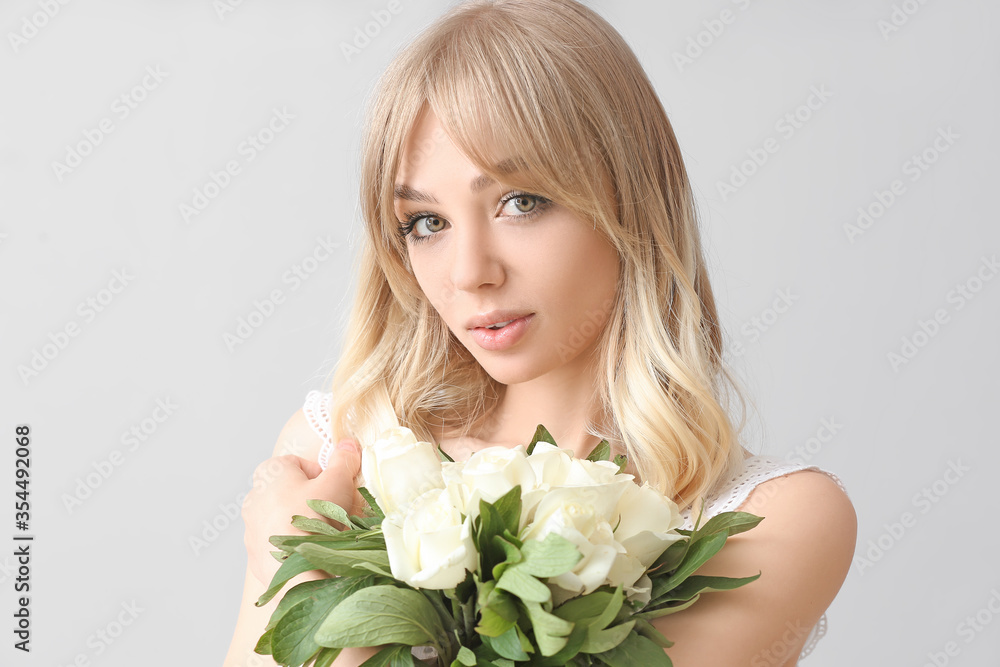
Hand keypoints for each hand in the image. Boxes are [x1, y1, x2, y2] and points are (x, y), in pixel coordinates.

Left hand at [242, 439, 362, 587]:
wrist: (298, 570)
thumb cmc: (316, 517)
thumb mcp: (338, 481)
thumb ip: (343, 460)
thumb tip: (348, 444)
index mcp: (270, 472)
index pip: (297, 463)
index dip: (320, 474)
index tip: (334, 488)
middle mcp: (254, 497)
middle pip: (289, 491)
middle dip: (310, 499)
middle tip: (332, 512)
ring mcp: (251, 528)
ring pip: (281, 519)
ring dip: (299, 523)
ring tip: (322, 536)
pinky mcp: (254, 555)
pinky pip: (276, 544)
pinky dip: (291, 546)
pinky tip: (309, 552)